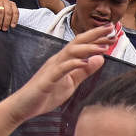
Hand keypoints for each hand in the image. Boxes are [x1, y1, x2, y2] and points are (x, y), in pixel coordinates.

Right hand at [0, 26, 114, 125]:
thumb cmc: (46, 94)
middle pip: (77, 42)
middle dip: (94, 35)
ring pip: (70, 52)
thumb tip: (100, 59)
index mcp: (64, 60)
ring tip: (103, 46)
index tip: (112, 32)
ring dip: (88, 48)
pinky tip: (85, 62)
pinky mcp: (47, 80)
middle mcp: (58, 60)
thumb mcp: (71, 83)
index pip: (82, 44)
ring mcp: (52, 69)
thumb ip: (84, 71)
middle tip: (111, 28)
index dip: (97, 37)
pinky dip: (73, 64)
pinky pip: (61, 69)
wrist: (23, 106)